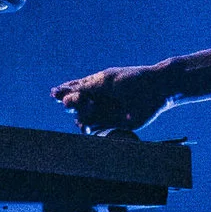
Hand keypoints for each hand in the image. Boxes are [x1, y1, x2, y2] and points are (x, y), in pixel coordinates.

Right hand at [52, 64, 176, 131]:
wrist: (155, 90)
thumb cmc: (130, 80)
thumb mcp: (104, 81)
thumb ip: (81, 88)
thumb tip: (56, 93)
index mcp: (92, 86)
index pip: (70, 90)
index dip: (62, 94)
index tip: (57, 94)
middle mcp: (95, 100)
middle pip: (72, 107)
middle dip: (73, 104)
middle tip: (83, 101)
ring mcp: (102, 113)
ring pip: (81, 120)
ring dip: (82, 117)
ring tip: (91, 109)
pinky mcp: (111, 126)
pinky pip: (94, 131)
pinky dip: (90, 129)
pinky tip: (90, 125)